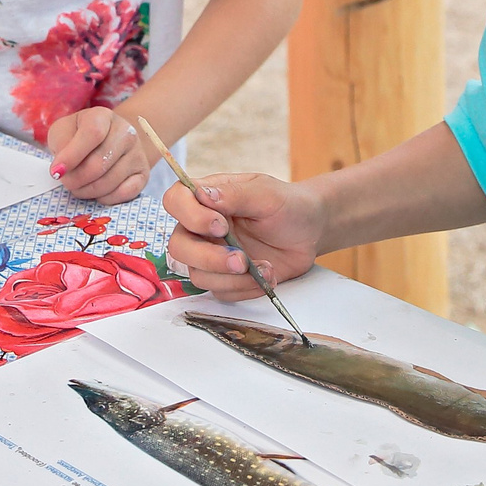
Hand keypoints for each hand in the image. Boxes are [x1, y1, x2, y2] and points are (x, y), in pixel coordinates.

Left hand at [40, 108, 151, 204]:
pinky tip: (96, 192)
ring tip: (78, 187)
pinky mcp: (144, 174)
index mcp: (102, 116)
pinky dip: (105, 199)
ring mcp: (137, 153)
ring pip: (110, 182)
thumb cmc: (79, 136)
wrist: (110, 141)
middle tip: (66, 182)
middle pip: (99, 163)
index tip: (56, 171)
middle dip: (76, 179)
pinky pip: (124, 193)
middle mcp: (126, 132)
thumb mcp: (63, 131)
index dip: (72, 156)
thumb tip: (62, 169)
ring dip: (87, 191)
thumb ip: (60, 144)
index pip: (92, 134)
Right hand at [161, 171, 323, 299]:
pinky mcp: (226, 278)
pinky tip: (268, 276)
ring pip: (198, 275)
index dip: (190, 216)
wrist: (310, 231)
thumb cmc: (287, 205)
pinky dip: (246, 289)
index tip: (221, 226)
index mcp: (207, 198)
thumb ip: (235, 194)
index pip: (175, 201)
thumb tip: (202, 194)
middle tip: (240, 260)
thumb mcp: (266, 193)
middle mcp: (202, 228)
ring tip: (266, 268)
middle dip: (209, 258)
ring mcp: (212, 254)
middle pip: (179, 247)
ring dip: (233, 278)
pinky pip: (222, 292)